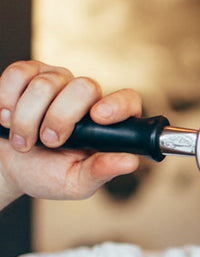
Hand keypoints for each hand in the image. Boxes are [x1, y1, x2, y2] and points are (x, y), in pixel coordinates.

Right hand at [0, 60, 140, 206]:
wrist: (6, 167)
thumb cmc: (45, 174)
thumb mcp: (76, 182)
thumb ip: (101, 171)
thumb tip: (130, 162)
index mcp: (106, 124)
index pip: (128, 100)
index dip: (117, 104)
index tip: (97, 117)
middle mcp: (86, 98)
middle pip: (84, 87)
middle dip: (59, 118)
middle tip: (48, 141)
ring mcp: (59, 81)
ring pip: (45, 84)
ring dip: (26, 119)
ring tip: (23, 141)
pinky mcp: (29, 73)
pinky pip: (18, 74)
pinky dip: (6, 100)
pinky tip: (6, 118)